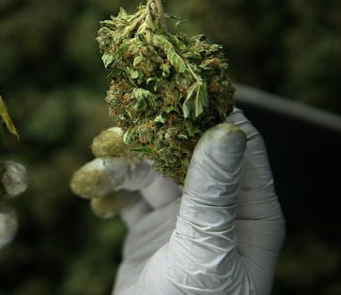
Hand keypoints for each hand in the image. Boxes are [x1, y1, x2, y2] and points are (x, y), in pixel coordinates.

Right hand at [71, 109, 284, 294]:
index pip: (235, 141)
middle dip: (146, 139)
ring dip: (118, 165)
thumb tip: (225, 128)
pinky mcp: (150, 227)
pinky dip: (108, 188)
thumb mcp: (207, 248)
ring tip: (91, 175)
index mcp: (249, 207)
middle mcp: (217, 203)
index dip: (205, 113)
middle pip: (182, 148)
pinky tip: (92, 197)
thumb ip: (212, 188)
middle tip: (111, 136)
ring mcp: (182, 214)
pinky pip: (127, 193)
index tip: (169, 91)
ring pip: (149, 168)